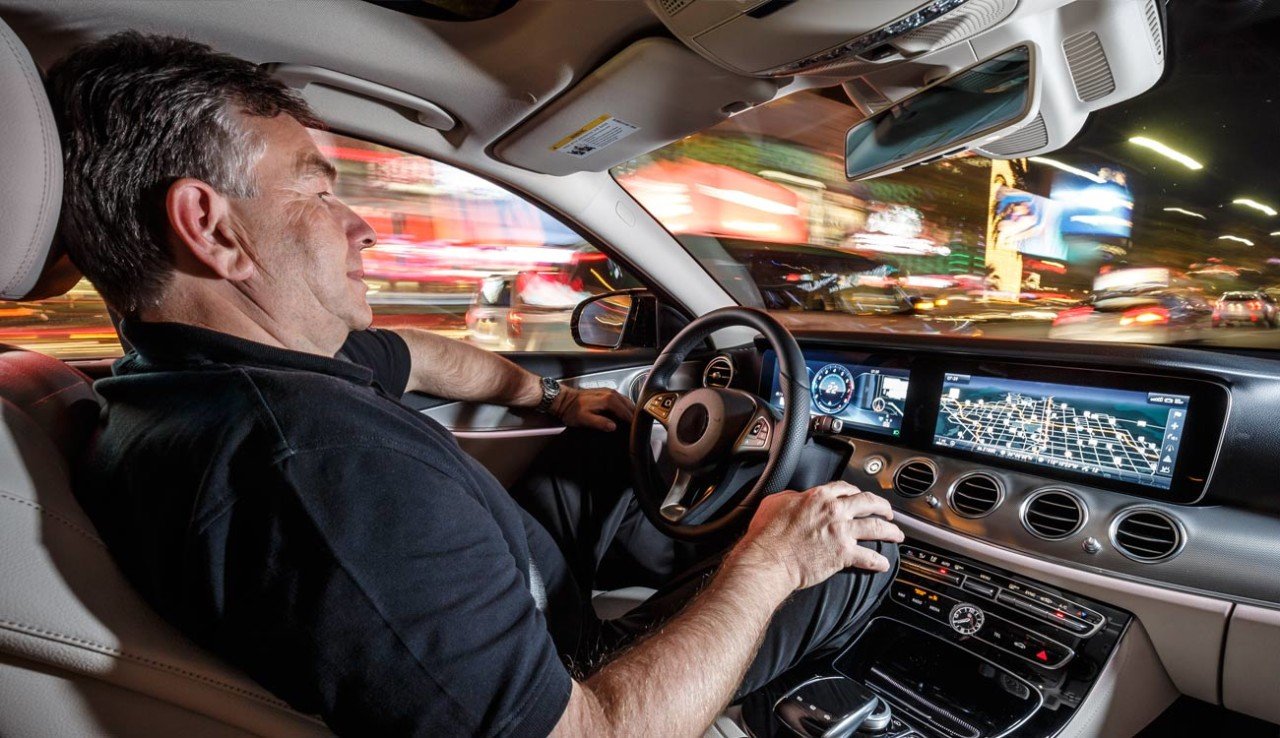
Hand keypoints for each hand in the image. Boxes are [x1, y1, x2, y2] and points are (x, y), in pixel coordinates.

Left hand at [552, 386, 634, 431]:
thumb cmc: (572, 410)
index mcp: (608, 400)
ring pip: (626, 401)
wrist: (563, 400)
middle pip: (629, 405)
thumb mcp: (584, 420)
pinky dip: (625, 406)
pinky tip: (625, 412)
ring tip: (634, 422)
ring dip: (631, 410)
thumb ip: (600, 423)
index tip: (635, 431)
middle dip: (634, 416)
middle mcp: (611, 393)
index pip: (626, 412)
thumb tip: (613, 426)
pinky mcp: (606, 392)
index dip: (632, 422)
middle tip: (637, 428)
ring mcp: (609, 391)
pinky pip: (621, 398)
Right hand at [736, 481, 902, 590]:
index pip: (845, 488)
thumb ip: (792, 496)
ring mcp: (842, 532)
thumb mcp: (775, 502)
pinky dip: (879, 562)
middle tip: (888, 511)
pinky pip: (869, 557)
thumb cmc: (768, 534)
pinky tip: (883, 564)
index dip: (855, 491)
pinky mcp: (844, 554)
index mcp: (819, 496)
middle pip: (868, 502)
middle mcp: (835, 511)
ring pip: (875, 527)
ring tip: (896, 535)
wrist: (770, 559)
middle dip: (882, 506)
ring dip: (890, 531)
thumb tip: (797, 498)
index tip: (859, 495)